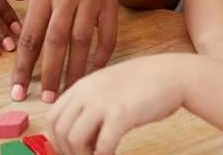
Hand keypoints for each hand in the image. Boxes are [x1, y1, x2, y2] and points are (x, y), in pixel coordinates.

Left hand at [11, 0, 122, 102]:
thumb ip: (33, 20)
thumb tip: (19, 56)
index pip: (30, 35)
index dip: (23, 65)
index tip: (18, 90)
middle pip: (55, 39)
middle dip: (50, 72)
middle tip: (47, 99)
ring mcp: (90, 0)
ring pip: (81, 40)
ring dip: (75, 69)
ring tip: (68, 92)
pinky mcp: (110, 5)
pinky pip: (107, 36)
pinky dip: (101, 56)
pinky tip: (94, 73)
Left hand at [48, 54, 187, 154]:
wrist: (170, 74)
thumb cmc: (141, 85)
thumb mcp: (106, 88)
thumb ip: (89, 105)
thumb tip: (76, 135)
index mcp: (81, 87)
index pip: (52, 117)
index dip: (57, 140)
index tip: (70, 150)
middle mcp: (87, 93)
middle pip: (59, 130)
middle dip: (68, 151)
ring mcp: (103, 103)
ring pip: (75, 139)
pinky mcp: (122, 114)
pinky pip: (103, 145)